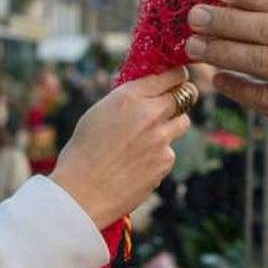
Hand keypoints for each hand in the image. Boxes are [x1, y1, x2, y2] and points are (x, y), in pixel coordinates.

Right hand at [51, 68, 191, 227]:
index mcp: (130, 96)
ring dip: (172, 125)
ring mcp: (161, 138)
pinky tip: (138, 164)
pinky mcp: (165, 161)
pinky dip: (159, 154)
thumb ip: (126, 101)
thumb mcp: (99, 113)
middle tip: (173, 103)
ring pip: (182, 123)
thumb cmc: (82, 152)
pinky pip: (170, 151)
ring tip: (149, 137)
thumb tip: (145, 94)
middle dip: (181, 97)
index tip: (177, 79)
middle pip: (186, 95)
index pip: (171, 75)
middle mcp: (150, 113)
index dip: (177, 76)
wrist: (81, 192)